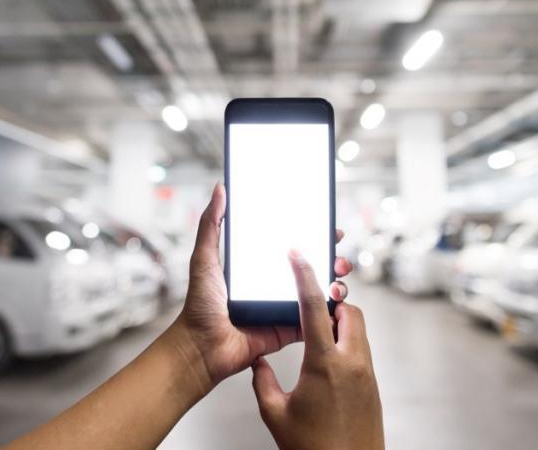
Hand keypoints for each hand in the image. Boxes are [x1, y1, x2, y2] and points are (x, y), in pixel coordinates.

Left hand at [172, 183, 352, 389]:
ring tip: (338, 276)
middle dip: (332, 259)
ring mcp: (283, 307)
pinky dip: (329, 312)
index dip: (313, 236)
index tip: (329, 228)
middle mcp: (273, 285)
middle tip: (338, 256)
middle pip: (312, 267)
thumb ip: (211, 224)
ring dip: (335, 283)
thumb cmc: (199, 305)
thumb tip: (220, 189)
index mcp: (258, 267)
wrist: (202, 348)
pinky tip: (337, 303)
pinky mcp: (288, 329)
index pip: (292, 246)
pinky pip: (314, 320)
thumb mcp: (204, 258)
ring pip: (319, 292)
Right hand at [251, 251, 383, 449]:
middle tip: (310, 307)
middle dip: (331, 302)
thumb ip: (261, 382)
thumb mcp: (275, 414)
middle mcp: (352, 362)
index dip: (305, 275)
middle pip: (348, 310)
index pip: (314, 306)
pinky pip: (361, 351)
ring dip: (340, 324)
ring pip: (359, 330)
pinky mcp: (373, 386)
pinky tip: (326, 363)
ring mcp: (367, 374)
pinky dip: (346, 344)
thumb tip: (257, 363)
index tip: (299, 255)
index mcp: (325, 363)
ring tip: (315, 337)